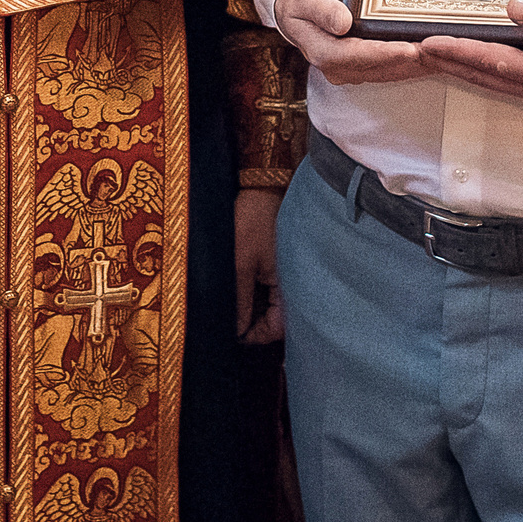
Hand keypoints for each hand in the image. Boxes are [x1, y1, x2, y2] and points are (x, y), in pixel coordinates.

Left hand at [234, 188, 284, 344]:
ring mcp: (288, 274)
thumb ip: (239, 301)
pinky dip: (255, 291)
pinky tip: (238, 285)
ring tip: (229, 301)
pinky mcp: (281, 264)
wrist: (262, 186)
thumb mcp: (240, 264)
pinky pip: (270, 288)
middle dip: (252, 323)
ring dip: (252, 307)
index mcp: (291, 288)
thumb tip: (235, 332)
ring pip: (270, 305)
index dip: (255, 336)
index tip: (232, 334)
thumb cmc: (253, 220)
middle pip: (275, 320)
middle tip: (227, 319)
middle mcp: (295, 284)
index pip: (278, 329)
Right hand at [273, 0, 432, 85]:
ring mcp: (350, 71)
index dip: (385, 54)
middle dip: (411, 61)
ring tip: (444, 55)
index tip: (409, 49)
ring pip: (389, 72)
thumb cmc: (301, 0)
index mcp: (321, 52)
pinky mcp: (362, 69)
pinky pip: (391, 69)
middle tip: (440, 52)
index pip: (356, 56)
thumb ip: (322, 10)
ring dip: (417, 66)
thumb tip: (342, 23)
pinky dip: (412, 65)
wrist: (297, 11)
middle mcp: (336, 68)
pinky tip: (433, 58)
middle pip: (379, 67)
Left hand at [415, 0, 522, 110]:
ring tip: (434, 53)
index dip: (457, 52)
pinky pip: (507, 81)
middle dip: (449, 63)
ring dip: (463, 68)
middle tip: (416, 49)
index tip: (428, 44)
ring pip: (493, 81)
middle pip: (484, 76)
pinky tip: (472, 58)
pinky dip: (484, 69)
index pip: (491, 62)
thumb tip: (513, 5)